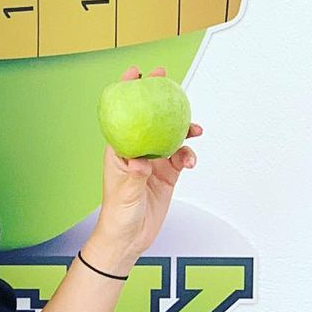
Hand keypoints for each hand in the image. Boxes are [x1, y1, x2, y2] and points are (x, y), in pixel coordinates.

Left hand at [92, 65, 202, 269]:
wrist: (130, 238)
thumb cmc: (118, 214)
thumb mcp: (124, 194)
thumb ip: (134, 176)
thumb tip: (141, 162)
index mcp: (119, 150)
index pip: (123, 115)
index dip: (128, 92)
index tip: (137, 73)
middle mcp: (137, 151)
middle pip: (150, 119)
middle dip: (160, 100)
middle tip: (170, 82)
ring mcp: (154, 162)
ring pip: (171, 136)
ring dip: (183, 130)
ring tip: (194, 129)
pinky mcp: (167, 175)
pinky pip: (181, 157)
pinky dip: (188, 155)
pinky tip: (191, 160)